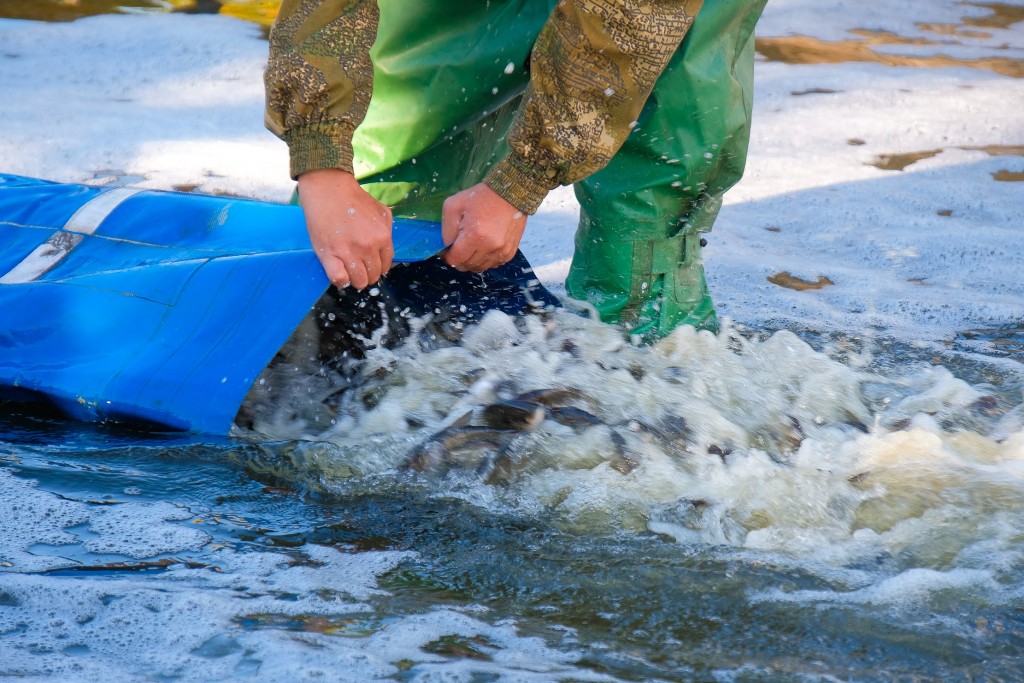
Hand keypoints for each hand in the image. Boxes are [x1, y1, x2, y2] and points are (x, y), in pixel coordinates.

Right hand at [297, 169, 393, 288]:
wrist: (328, 189)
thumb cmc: (353, 199)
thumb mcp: (381, 211)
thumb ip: (387, 231)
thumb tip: (386, 252)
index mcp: (382, 237)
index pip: (385, 266)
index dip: (377, 267)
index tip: (369, 265)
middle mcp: (368, 247)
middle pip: (373, 276)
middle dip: (366, 274)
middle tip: (357, 266)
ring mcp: (348, 252)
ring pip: (359, 281)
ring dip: (354, 279)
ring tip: (348, 269)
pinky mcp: (329, 255)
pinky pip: (339, 279)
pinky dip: (340, 281)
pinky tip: (338, 272)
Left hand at [441, 183, 526, 271]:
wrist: (510, 193)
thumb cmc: (479, 197)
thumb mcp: (453, 206)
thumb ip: (446, 230)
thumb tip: (447, 247)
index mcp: (474, 236)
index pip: (455, 260)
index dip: (447, 257)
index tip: (447, 250)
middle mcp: (489, 247)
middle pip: (467, 266)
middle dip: (459, 259)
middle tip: (459, 247)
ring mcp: (502, 251)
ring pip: (480, 268)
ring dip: (472, 261)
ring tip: (472, 247)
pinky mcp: (510, 252)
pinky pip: (492, 265)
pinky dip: (485, 260)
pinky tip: (483, 247)